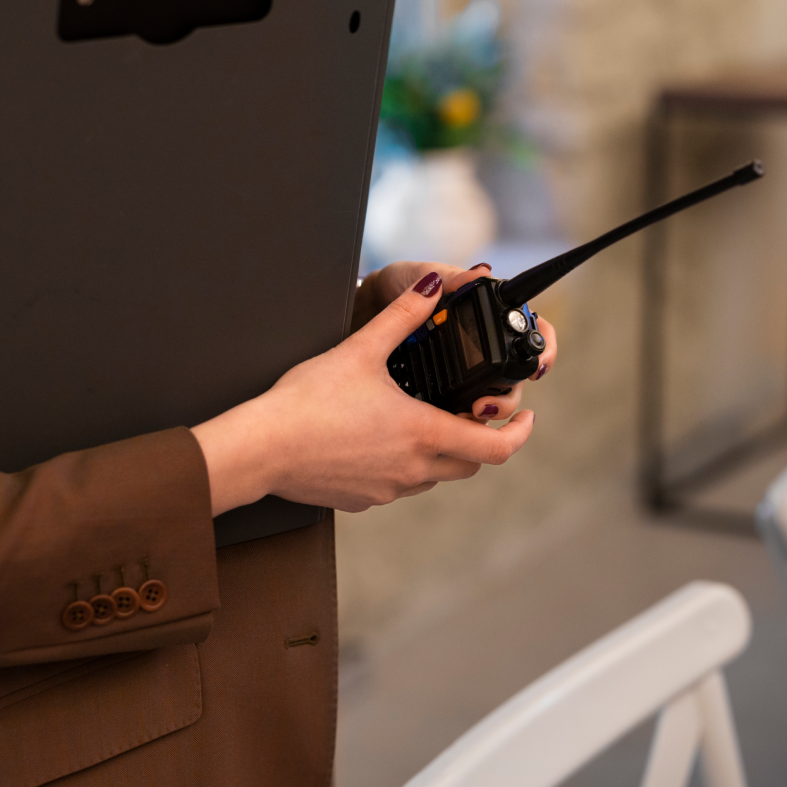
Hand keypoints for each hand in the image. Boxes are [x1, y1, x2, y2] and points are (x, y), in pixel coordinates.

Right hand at [192, 271, 538, 515]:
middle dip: (479, 440)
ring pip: (434, 476)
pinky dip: (403, 466)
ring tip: (421, 421)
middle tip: (472, 413)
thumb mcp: (361, 350)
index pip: (496, 447)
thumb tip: (432, 285)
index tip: (524, 417)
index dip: (520, 433)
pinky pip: (398, 486)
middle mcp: (412, 468)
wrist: (262, 448)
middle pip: (470, 465)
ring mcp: (388, 489)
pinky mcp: (362, 500)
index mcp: (422, 432)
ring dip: (440, 453)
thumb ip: (403, 316)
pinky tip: (378, 441)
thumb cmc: (307, 402)